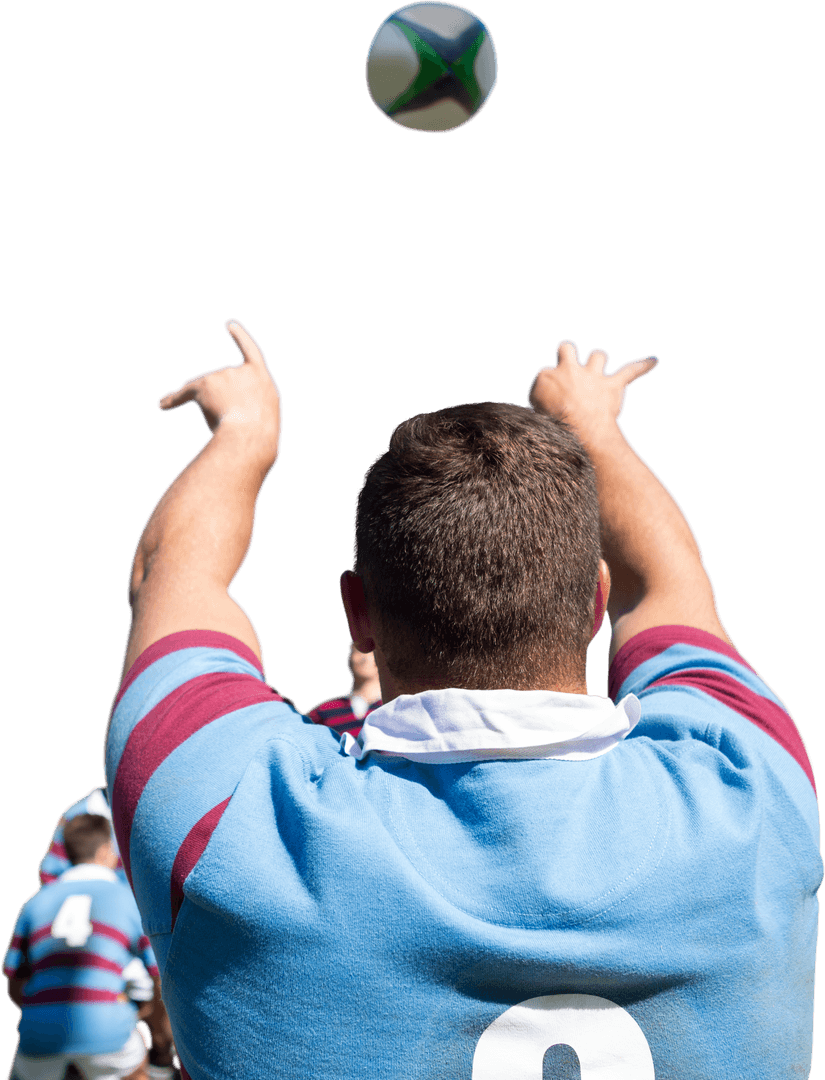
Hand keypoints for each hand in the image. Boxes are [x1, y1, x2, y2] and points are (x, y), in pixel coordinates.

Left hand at [158, 319, 281, 461]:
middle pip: (223, 387)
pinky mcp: (205, 383)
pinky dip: (174, 401)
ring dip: (212, 413)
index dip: (240, 338)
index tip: (229, 324)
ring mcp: (224, 375)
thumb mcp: (256, 425)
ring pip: (206, 395)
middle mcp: (243, 372)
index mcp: (263, 382)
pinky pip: (184, 394)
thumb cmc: (256, 440)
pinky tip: (162, 405)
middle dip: (223, 408)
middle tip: (234, 425)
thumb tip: (210, 413)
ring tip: (227, 427)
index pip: (252, 353)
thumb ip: (239, 412)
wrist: (251, 438)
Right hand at [528, 340, 658, 443]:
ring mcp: (593, 376)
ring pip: (598, 356)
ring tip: (599, 365)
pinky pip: (631, 371)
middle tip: (567, 364)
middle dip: (567, 354)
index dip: (545, 393)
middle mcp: (569, 369)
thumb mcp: (534, 420)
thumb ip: (538, 412)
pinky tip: (653, 361)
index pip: (543, 377)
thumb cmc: (553, 430)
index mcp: (545, 377)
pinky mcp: (613, 386)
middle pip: (567, 348)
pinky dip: (642, 366)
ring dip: (598, 361)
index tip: (545, 409)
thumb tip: (536, 416)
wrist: (579, 433)